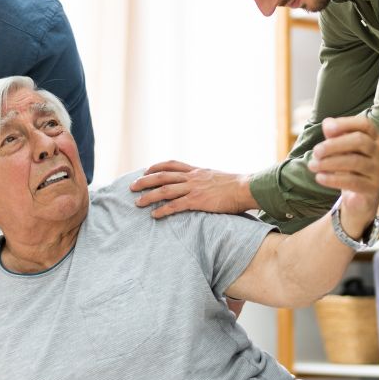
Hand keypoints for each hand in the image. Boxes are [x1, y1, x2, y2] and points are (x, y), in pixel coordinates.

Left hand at [130, 161, 255, 217]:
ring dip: (148, 196)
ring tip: (137, 203)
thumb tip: (205, 186)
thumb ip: (207, 180)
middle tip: (132, 186)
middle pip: (162, 175)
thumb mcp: (218, 177)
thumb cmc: (237, 186)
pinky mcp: (197, 201)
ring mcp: (194, 188)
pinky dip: (162, 210)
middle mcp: (193, 177)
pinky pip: (175, 205)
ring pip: (165, 190)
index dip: (156, 166)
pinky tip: (154, 215)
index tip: (146, 170)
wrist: (246, 188)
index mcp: (197, 170)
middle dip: (145, 181)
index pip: (172, 164)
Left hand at [309, 114, 378, 234]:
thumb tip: (327, 123)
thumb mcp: (340, 150)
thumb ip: (335, 135)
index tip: (327, 129)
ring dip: (330, 162)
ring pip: (355, 162)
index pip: (365, 124)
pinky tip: (319, 178)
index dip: (346, 124)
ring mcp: (378, 170)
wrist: (359, 198)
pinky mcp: (373, 188)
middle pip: (360, 141)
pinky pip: (353, 182)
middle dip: (334, 145)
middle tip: (315, 152)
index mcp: (373, 138)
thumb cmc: (348, 167)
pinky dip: (333, 179)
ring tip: (312, 166)